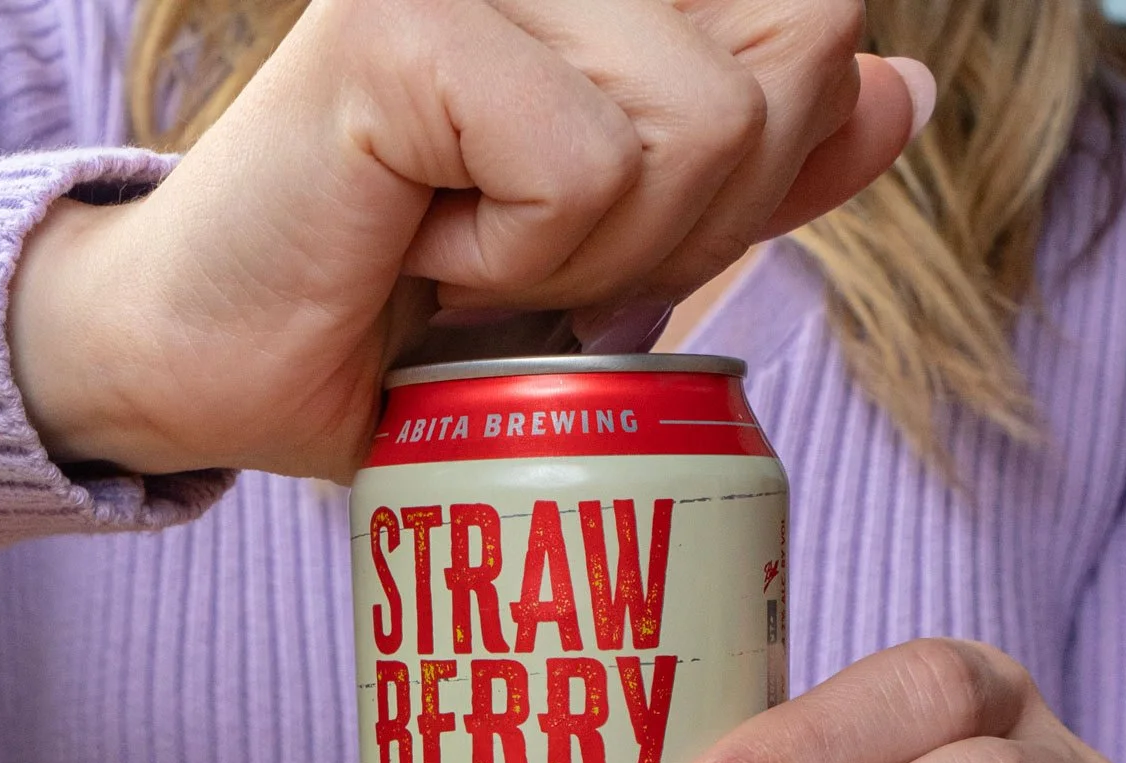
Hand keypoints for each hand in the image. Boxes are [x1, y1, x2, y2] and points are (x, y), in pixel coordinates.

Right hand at [8, 0, 926, 479]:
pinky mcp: (406, 20)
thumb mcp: (625, 244)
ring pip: (698, 126)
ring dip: (598, 252)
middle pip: (794, 50)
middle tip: (536, 246)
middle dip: (697, 211)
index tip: (612, 214)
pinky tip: (424, 249)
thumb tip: (904, 84)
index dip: (767, 146)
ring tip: (471, 250)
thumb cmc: (406, 309)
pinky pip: (585, 169)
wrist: (221, 365)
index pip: (812, 9)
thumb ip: (759, 162)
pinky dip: (522, 258)